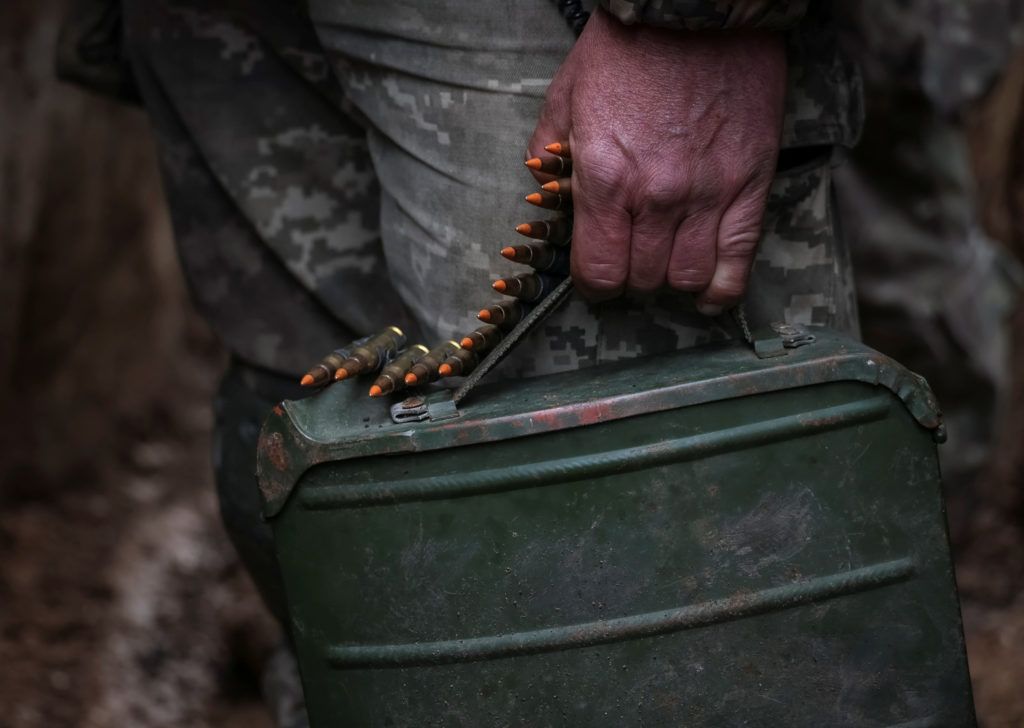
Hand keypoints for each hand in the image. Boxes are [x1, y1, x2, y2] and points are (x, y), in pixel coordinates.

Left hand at [527, 9, 785, 313]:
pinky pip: (739, 260)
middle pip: (642, 281)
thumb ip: (547, 154)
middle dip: (630, 280)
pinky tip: (708, 293)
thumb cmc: (627, 49)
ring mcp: (708, 194)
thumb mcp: (565, 96)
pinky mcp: (750, 183)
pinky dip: (723, 288)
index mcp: (605, 180)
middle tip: (631, 260)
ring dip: (671, 281)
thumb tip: (542, 195)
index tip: (595, 278)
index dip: (593, 286)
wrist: (696, 6)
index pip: (598, 274)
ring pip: (687, 278)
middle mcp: (656, 198)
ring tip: (665, 265)